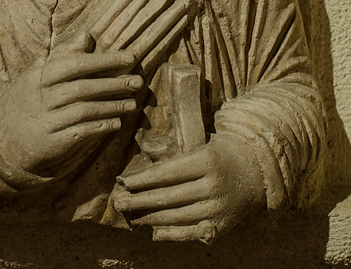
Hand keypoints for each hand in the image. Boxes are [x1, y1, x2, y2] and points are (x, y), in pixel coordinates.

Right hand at [0, 33, 141, 175]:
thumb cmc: (22, 101)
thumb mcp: (37, 73)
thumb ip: (64, 54)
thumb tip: (88, 35)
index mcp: (41, 76)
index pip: (77, 64)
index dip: (105, 60)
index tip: (130, 57)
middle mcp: (44, 97)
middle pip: (85, 87)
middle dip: (114, 83)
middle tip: (138, 81)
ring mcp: (47, 121)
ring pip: (86, 110)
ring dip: (112, 106)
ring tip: (132, 103)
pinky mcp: (52, 144)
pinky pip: (82, 132)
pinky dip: (101, 127)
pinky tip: (116, 123)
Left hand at [114, 133, 265, 241]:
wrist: (259, 171)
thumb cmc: (223, 152)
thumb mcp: (202, 143)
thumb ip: (176, 154)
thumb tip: (143, 159)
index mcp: (207, 161)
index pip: (167, 173)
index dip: (142, 179)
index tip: (122, 182)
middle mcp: (214, 187)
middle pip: (168, 197)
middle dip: (139, 200)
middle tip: (118, 202)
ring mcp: (219, 209)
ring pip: (177, 217)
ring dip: (150, 218)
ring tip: (131, 216)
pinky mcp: (222, 226)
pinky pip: (192, 233)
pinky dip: (171, 234)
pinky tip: (154, 231)